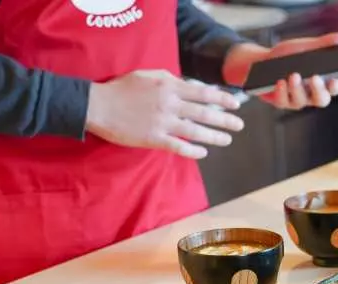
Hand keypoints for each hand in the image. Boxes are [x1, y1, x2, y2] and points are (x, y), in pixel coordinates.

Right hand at [86, 70, 244, 159]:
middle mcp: (170, 104)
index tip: (236, 104)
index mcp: (169, 86)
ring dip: (215, 137)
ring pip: (196, 131)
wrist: (99, 105)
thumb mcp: (148, 75)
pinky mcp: (154, 139)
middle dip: (226, 120)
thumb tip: (189, 86)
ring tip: (227, 140)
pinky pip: (180, 147)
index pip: (203, 92)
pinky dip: (194, 151)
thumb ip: (170, 80)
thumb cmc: (122, 88)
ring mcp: (163, 122)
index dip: (222, 99)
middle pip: (205, 113)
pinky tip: (203, 153)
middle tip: (239, 125)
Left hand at [222, 32, 337, 109]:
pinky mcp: (281, 102)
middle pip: (321, 100)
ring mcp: (296, 100)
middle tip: (315, 77)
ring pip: (301, 101)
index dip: (335, 86)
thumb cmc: (288, 55)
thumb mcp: (306, 46)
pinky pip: (283, 100)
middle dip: (319, 90)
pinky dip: (282, 91)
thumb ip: (326, 43)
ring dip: (297, 88)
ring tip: (293, 75)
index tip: (334, 78)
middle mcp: (311, 94)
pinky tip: (280, 81)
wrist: (261, 62)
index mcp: (322, 82)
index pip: (334, 88)